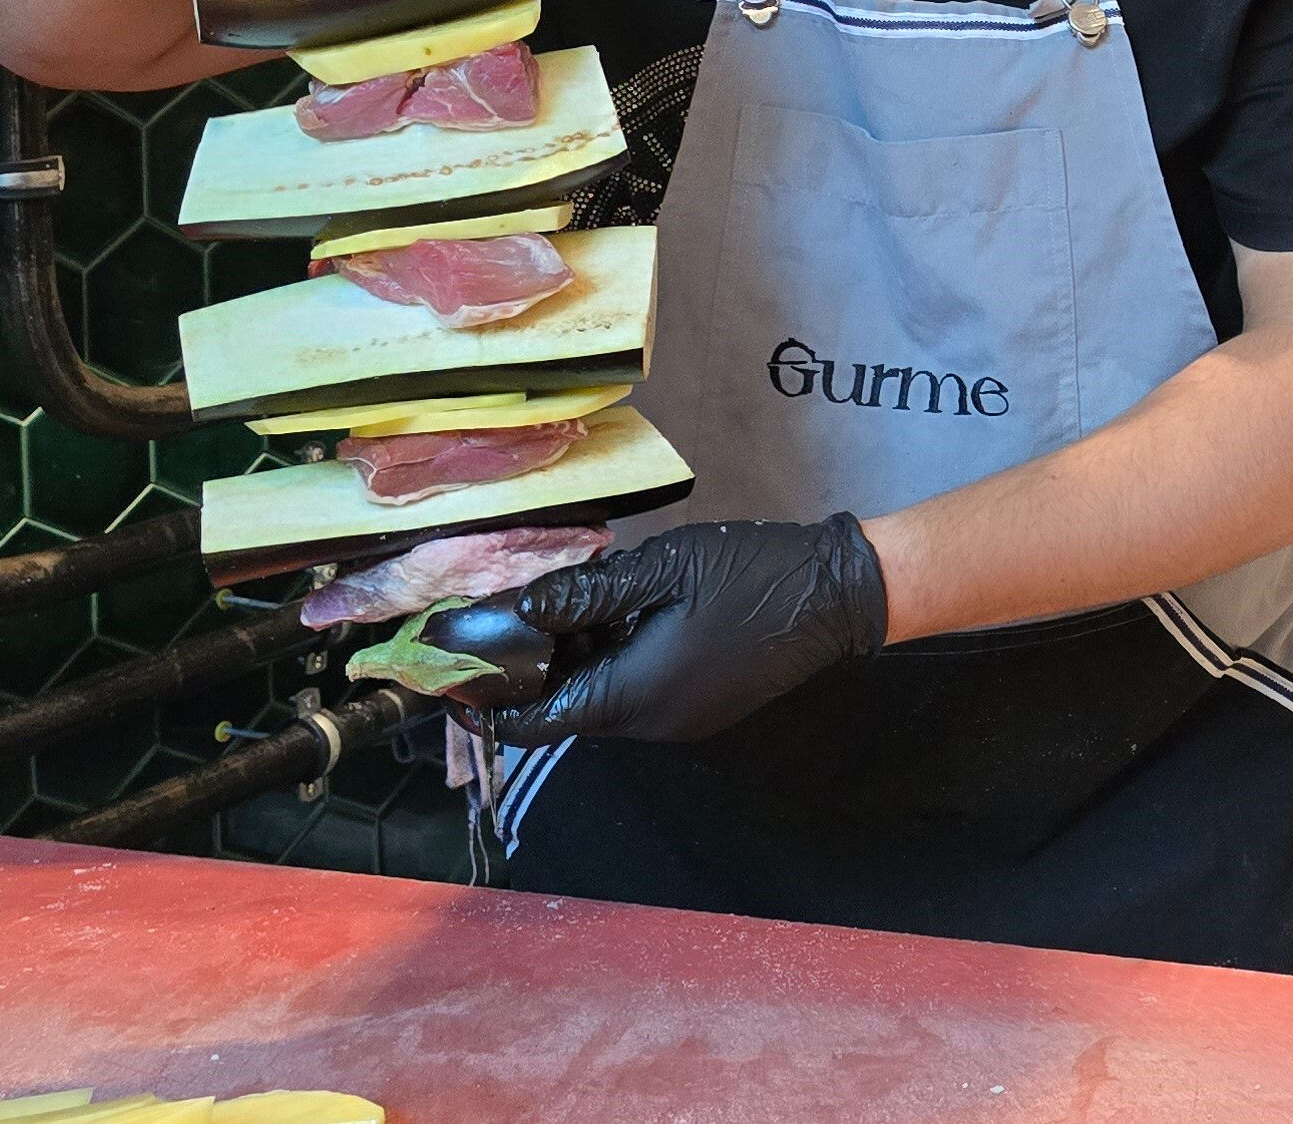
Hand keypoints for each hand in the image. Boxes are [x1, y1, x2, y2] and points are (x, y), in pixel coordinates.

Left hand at [479, 516, 889, 747]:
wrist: (837, 594)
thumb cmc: (751, 576)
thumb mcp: (662, 569)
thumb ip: (587, 594)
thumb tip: (522, 609)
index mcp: (632, 695)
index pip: (533, 722)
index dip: (487, 702)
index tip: (456, 668)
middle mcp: (650, 723)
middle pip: (564, 710)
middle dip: (533, 668)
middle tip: (514, 611)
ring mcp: (679, 719)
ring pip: (599, 699)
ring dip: (575, 660)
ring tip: (572, 600)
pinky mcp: (700, 705)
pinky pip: (634, 693)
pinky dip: (611, 661)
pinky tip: (619, 614)